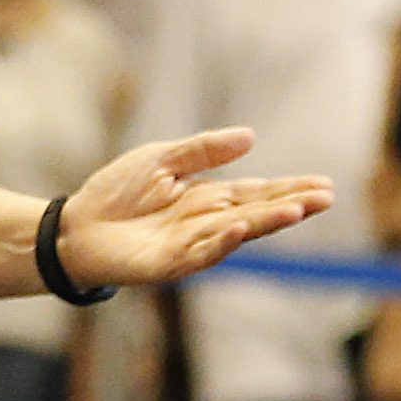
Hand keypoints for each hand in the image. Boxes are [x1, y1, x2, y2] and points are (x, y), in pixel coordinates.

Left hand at [53, 128, 337, 289]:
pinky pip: (199, 254)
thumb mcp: (161, 159)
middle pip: (256, 213)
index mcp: (208, 198)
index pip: (257, 193)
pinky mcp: (167, 263)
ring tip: (295, 210)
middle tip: (326, 197)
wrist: (74, 227)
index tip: (325, 186)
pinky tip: (239, 229)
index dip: (290, 189)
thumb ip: (203, 151)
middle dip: (291, 205)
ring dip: (265, 222)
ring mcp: (190, 245)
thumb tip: (250, 136)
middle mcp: (206, 223)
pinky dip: (220, 242)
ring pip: (236, 233)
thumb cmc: (116, 193)